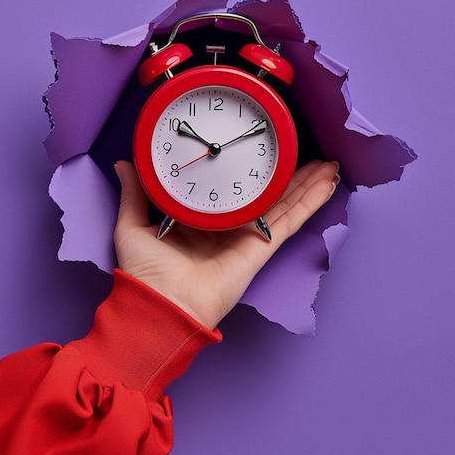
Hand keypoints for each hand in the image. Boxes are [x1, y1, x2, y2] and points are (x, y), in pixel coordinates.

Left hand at [113, 160, 339, 329]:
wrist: (159, 304)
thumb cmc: (145, 272)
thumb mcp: (133, 225)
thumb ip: (135, 194)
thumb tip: (126, 164)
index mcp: (203, 221)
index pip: (234, 191)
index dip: (251, 171)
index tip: (263, 151)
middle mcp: (230, 228)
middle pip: (268, 196)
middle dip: (290, 175)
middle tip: (310, 155)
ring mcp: (248, 238)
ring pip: (285, 205)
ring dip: (308, 184)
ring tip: (328, 166)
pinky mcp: (260, 249)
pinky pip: (289, 222)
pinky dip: (311, 203)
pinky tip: (327, 185)